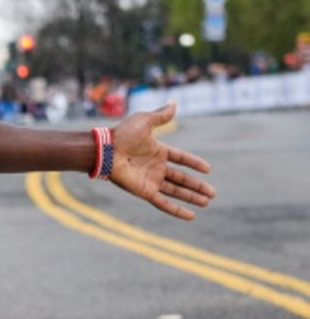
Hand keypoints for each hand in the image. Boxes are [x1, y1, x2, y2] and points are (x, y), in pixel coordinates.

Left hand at [110, 100, 214, 219]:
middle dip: (197, 186)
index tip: (208, 169)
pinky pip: (164, 203)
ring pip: (176, 191)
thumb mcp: (146, 121)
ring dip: (192, 197)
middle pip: (181, 179)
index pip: (180, 159)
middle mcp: (155, 167)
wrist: (106, 150)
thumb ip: (161, 115)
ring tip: (207, 202)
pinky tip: (190, 216)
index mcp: (157, 151)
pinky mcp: (145, 191)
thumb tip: (173, 102)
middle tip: (213, 193)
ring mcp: (151, 180)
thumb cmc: (123, 134)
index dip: (194, 163)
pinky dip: (176, 210)